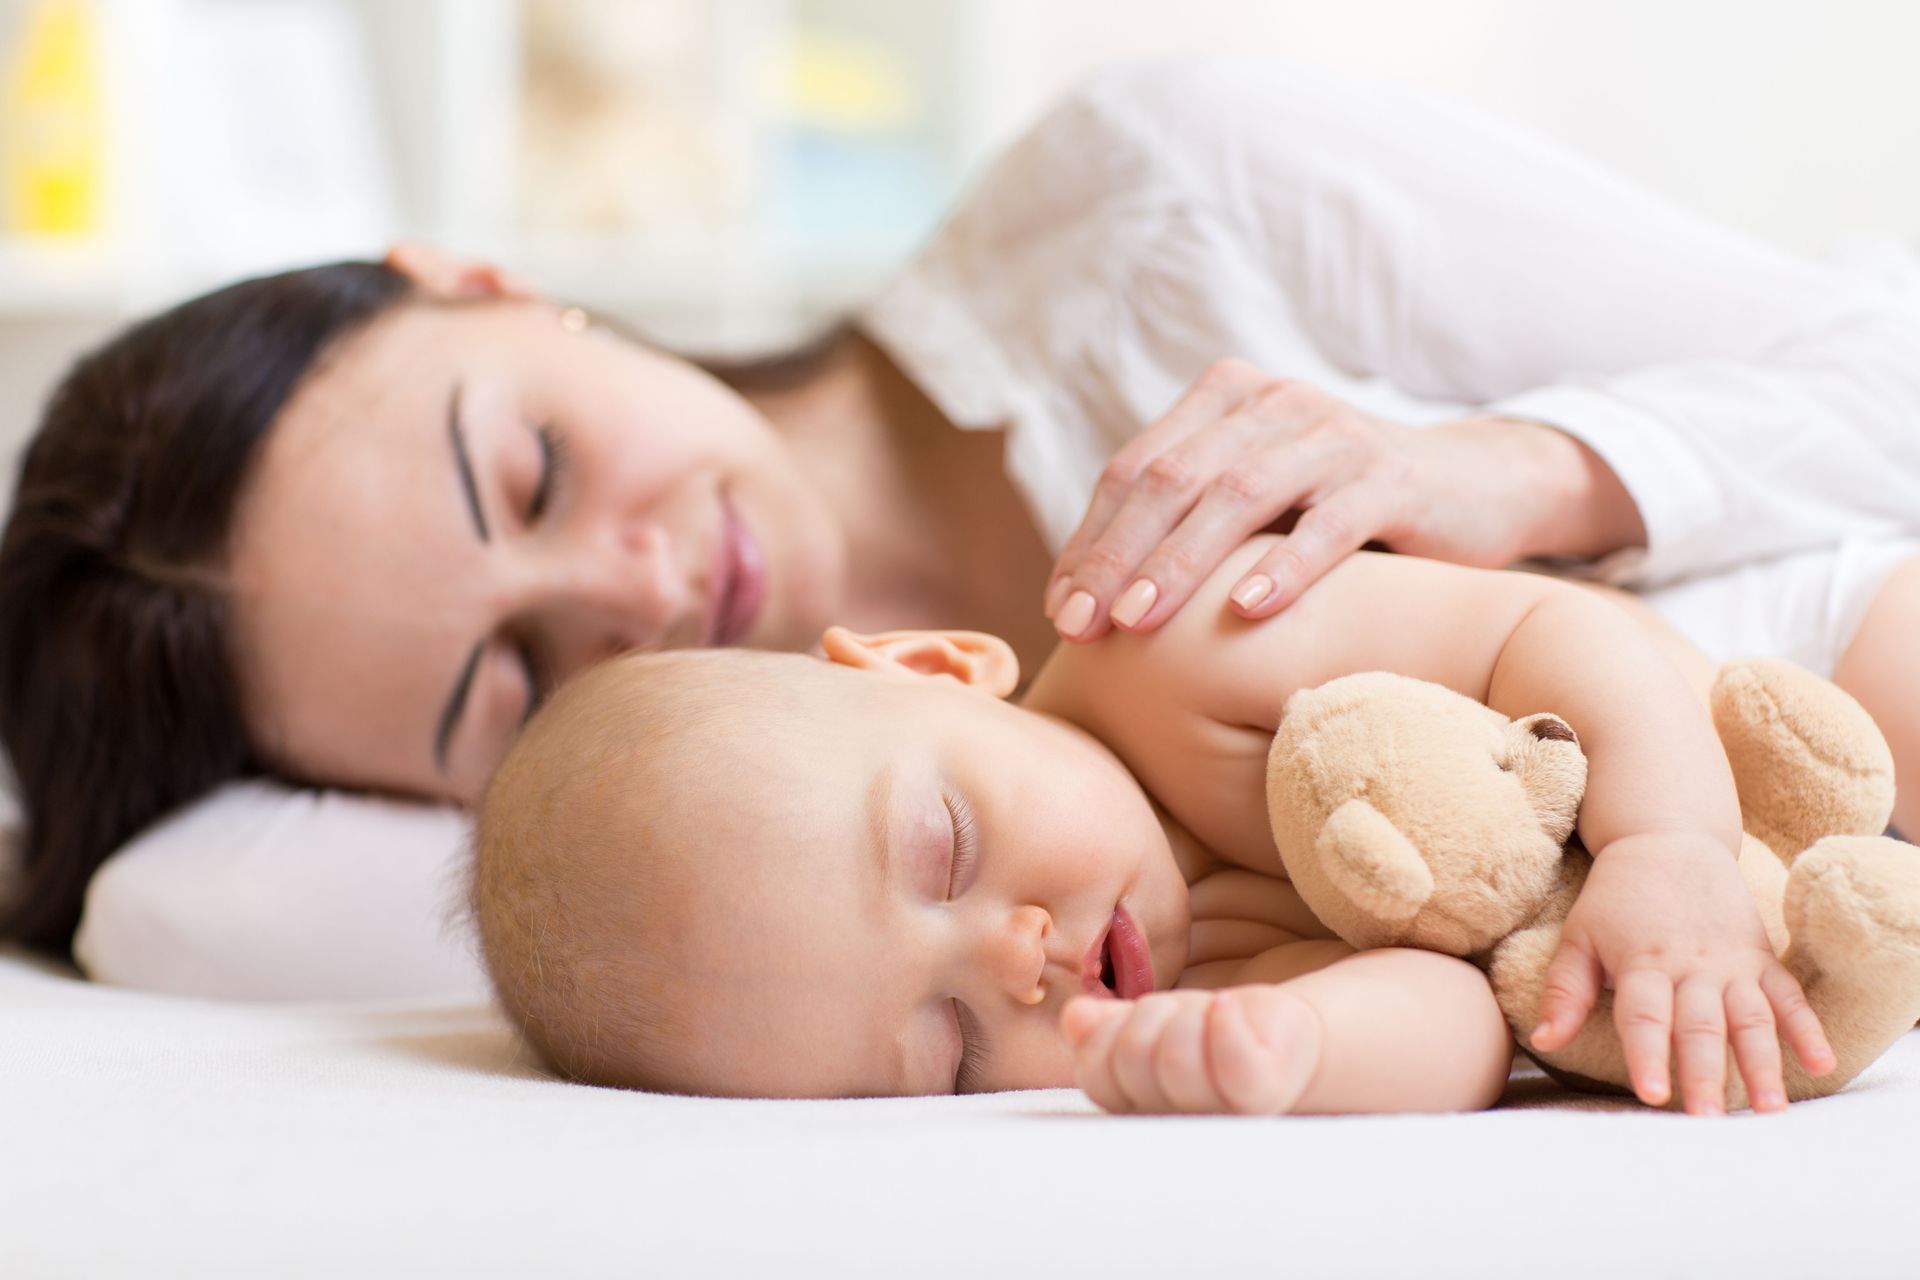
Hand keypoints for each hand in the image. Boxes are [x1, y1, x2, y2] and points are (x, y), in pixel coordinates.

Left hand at [1044, 359, 1642, 641]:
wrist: (1472, 489)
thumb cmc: (1337, 511)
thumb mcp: (1256, 503)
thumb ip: (1186, 521)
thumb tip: (1084, 596)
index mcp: (1226, 399)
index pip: (1135, 468)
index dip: (1090, 539)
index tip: (1058, 609)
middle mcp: (1274, 403)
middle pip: (1172, 479)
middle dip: (1117, 556)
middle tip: (1081, 626)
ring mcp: (1334, 436)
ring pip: (1238, 496)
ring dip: (1180, 563)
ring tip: (1139, 621)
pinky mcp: (1391, 478)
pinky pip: (1327, 524)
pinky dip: (1283, 568)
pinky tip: (1245, 611)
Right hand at [1060, 986, 1322, 1113]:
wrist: (1283, 1038)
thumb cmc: (1210, 1035)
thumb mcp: (1150, 1027)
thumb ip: (1106, 1030)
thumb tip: (1075, 1016)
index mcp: (1139, 1112)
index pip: (1096, 1073)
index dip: (1108, 1034)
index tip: (1138, 1023)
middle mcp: (1178, 1128)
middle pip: (1132, 1057)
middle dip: (1151, 1017)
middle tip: (1182, 1018)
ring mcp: (1223, 1116)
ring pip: (1175, 1055)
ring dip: (1188, 1015)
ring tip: (1211, 1017)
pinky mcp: (1264, 1093)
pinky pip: (1231, 1058)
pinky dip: (1223, 1020)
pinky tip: (1226, 1006)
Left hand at [1529, 834, 1836, 1114]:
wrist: (1667, 840)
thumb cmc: (1615, 898)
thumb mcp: (1579, 937)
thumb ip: (1565, 991)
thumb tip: (1543, 1041)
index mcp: (1642, 962)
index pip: (1644, 1016)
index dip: (1648, 1055)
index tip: (1653, 1096)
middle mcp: (1691, 966)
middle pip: (1700, 1026)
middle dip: (1705, 1074)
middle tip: (1709, 1121)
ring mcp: (1731, 963)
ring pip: (1751, 1018)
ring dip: (1762, 1064)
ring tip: (1770, 1109)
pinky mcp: (1760, 957)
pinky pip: (1788, 995)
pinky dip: (1806, 1028)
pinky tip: (1821, 1063)